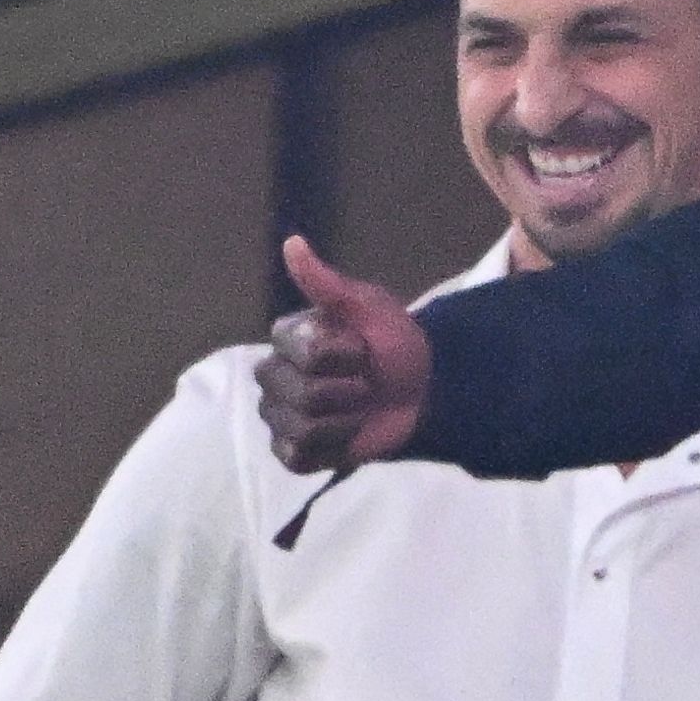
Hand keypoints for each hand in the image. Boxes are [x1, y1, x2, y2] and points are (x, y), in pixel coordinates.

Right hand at [256, 237, 430, 472]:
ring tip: (361, 408)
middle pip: (301, 395)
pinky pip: (298, 457)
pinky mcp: (292, 451)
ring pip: (302, 428)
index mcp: (288, 338)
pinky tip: (349, 434)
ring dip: (346, 420)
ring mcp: (279, 415)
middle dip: (348, 390)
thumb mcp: (371, 308)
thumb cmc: (396, 344)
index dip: (343, 354)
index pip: (303, 352)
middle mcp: (274, 376)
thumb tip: (293, 243)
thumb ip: (328, 283)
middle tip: (366, 382)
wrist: (425, 391)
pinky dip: (333, 448)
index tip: (362, 347)